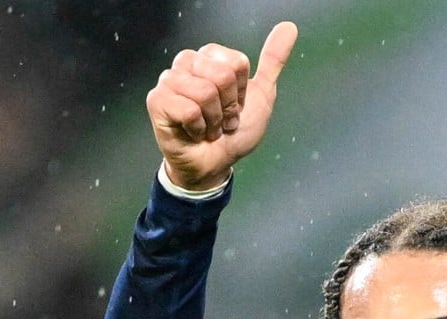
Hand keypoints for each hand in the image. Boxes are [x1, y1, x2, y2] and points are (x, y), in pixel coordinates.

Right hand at [146, 21, 297, 189]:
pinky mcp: (157, 101)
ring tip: (209, 127)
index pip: (237, 63)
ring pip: (205, 92)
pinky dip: (199, 129)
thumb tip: (289, 28)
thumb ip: (273, 60)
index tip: (236, 105)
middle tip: (222, 119)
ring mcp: (169, 81)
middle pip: (222, 75)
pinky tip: (194, 132)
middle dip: (229, 106)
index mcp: (210, 57)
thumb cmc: (234, 131)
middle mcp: (187, 63)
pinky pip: (189, 110)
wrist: (218, 163)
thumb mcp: (261, 95)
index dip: (242, 91)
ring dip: (215, 120)